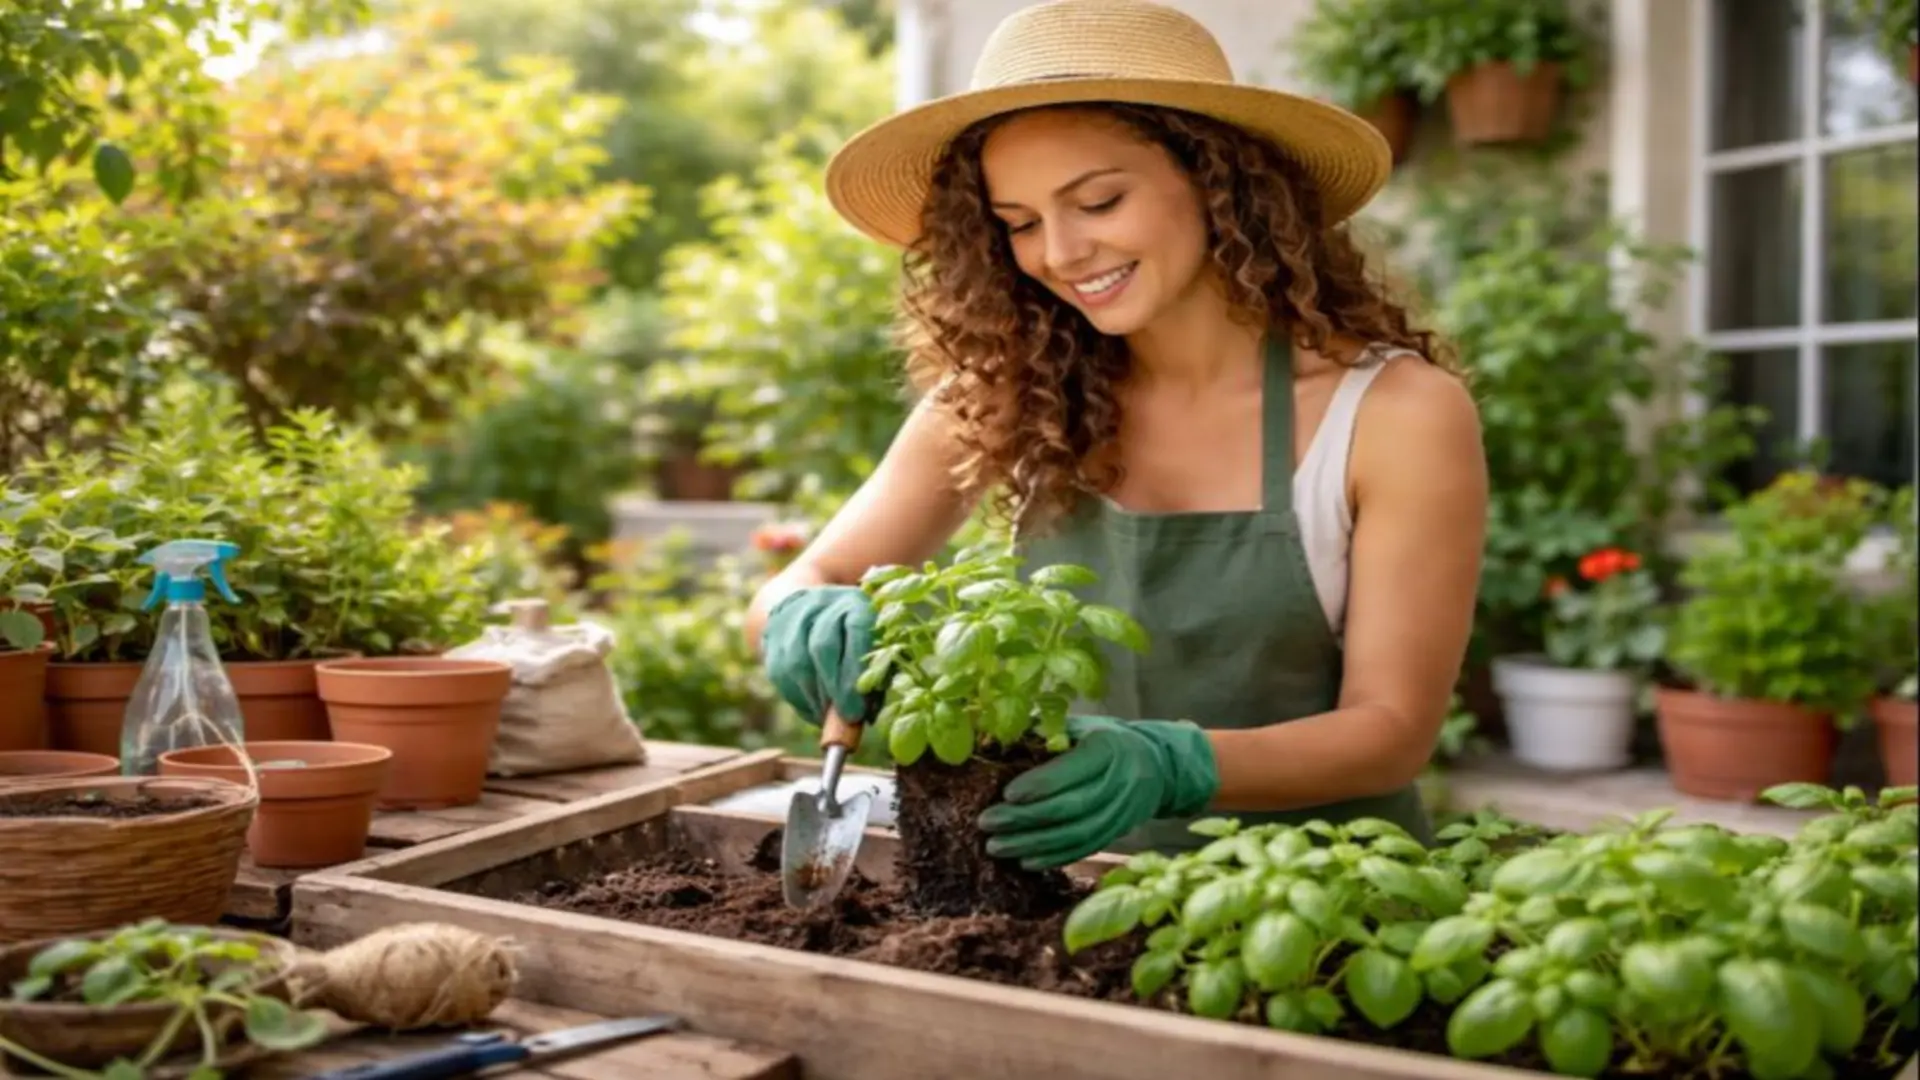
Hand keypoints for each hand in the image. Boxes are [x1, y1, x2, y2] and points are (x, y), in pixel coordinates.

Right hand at [761, 585, 876, 724]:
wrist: (811, 606)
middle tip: (846, 717)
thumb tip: (865, 715)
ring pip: (797, 661)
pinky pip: (779, 672)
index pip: (856, 631)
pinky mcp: (772, 634)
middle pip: (822, 646)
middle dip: (834, 689)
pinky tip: (811, 709)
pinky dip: (796, 697)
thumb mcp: (875, 643)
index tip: (858, 710)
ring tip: (829, 717)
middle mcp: (822, 602)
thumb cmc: (856, 637)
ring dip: (813, 697)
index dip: (856, 673)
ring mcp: (794, 616)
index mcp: (855, 600)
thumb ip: (877, 673)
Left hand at [977, 715, 1218, 868]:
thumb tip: (995, 742)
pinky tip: (1025, 861)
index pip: (1073, 770)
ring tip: (996, 846)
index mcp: (1108, 748)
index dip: (1039, 785)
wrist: (1156, 766)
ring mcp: (1122, 813)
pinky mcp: (1118, 833)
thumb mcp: (1081, 727)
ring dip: (1033, 844)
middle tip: (987, 823)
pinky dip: (1053, 858)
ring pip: (1075, 835)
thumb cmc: (1105, 740)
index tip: (1006, 794)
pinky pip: (1084, 850)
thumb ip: (1045, 734)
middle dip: (1025, 819)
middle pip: (1071, 808)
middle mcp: (1119, 782)